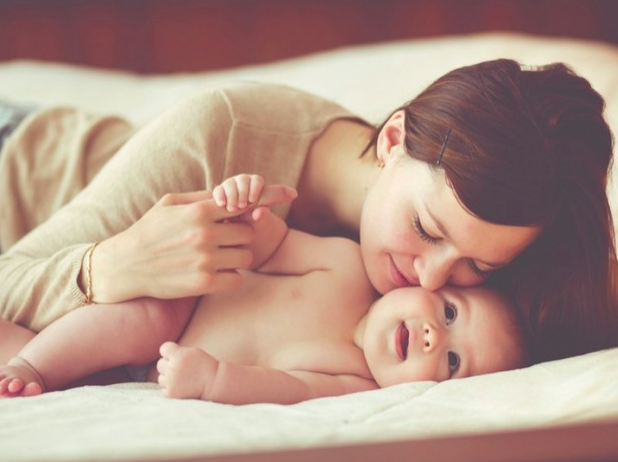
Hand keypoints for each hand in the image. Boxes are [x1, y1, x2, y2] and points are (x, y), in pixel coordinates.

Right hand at [87, 186, 295, 302]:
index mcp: (199, 211)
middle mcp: (205, 234)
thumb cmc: (149, 231)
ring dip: (238, 257)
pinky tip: (216, 273)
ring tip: (218, 257)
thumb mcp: (170, 204)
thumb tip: (229, 192)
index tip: (290, 193)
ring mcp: (205, 260)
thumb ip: (202, 198)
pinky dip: (231, 277)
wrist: (125, 266)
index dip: (268, 197)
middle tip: (225, 240)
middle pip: (249, 232)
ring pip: (246, 257)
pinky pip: (237, 279)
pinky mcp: (203, 283)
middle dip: (241, 236)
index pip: (245, 202)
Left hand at [157, 341, 217, 399]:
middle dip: (168, 365)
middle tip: (181, 369)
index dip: (169, 352)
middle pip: (160, 364)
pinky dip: (171, 389)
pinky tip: (182, 387)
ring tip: (182, 379)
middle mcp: (173, 367)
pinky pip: (164, 389)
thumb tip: (162, 354)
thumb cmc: (204, 366)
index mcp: (179, 355)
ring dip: (169, 378)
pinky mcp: (170, 393)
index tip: (176, 356)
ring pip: (161, 378)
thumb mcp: (192, 352)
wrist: (213, 383)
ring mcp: (170, 381)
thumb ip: (177, 352)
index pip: (164, 349)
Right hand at [213, 173, 296, 221]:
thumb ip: (262, 215)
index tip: (253, 200)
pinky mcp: (219, 191)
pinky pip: (218, 190)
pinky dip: (220, 196)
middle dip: (243, 193)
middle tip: (242, 206)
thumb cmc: (253, 218)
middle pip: (243, 180)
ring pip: (230, 183)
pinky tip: (222, 204)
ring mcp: (230, 184)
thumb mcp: (259, 217)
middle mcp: (243, 181)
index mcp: (255, 184)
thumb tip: (259, 214)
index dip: (255, 188)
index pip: (257, 180)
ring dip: (231, 196)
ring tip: (233, 209)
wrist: (238, 224)